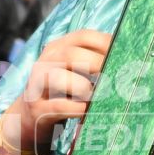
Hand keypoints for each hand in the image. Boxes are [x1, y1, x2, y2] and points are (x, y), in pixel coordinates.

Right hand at [0, 29, 112, 154]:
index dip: (106, 43)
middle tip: (115, 79)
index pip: (84, 36)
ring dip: (84, 89)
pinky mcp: (36, 108)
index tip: (124, 54)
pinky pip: (60, 106)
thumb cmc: (60, 93)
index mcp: (57, 48)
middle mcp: (45, 62)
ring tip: (97, 97)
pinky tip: (88, 111)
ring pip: (61, 78)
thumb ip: (92, 62)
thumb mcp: (72, 71)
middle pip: (73, 56)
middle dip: (98, 66)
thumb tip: (126, 60)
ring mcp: (36, 85)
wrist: (27, 118)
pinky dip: (78, 109)